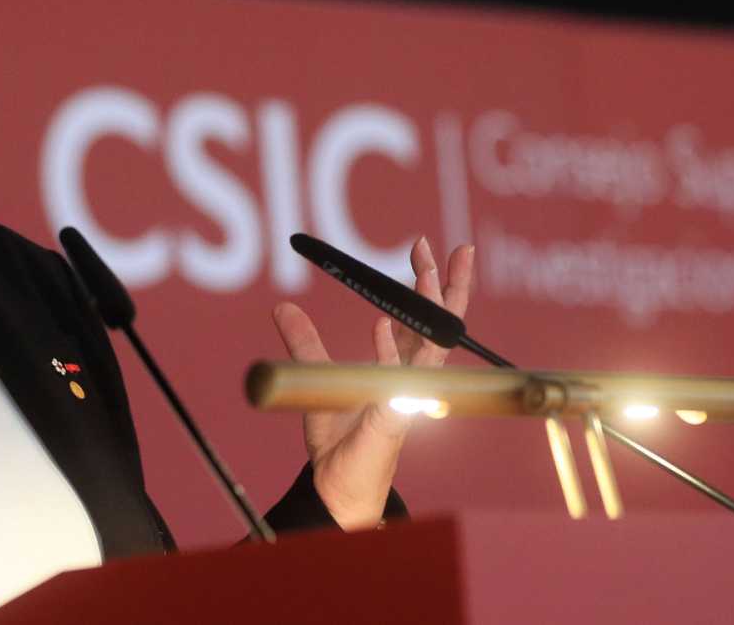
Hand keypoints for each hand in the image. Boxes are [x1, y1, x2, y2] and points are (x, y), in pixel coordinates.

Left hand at [272, 236, 473, 529]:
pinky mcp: (391, 418)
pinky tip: (380, 326)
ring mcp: (407, 398)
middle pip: (438, 325)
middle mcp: (410, 379)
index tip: (422, 248)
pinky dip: (391, 353)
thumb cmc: (338, 440)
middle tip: (452, 248)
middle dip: (447, 284)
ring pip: (430, 346)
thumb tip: (282, 306)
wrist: (336, 485)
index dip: (424, 283)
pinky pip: (396, 381)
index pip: (421, 317)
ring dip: (432, 308)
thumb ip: (305, 341)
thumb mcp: (317, 376)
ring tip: (432, 272)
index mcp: (399, 367)